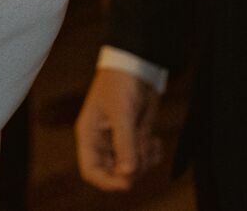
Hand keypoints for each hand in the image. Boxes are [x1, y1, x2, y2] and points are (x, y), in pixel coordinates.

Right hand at [75, 66, 164, 190]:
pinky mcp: (137, 137)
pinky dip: (153, 155)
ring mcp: (121, 141)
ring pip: (133, 168)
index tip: (126, 181)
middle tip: (143, 150)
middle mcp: (104, 142)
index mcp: (90, 136)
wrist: (137, 65)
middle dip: (132, 168)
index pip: (92, 171)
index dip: (106, 181)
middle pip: (115, 173)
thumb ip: (125, 143)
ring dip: (145, 161)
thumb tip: (128, 174)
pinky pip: (145, 159)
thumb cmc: (120, 83)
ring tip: (150, 141)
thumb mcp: (122, 113)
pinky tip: (156, 141)